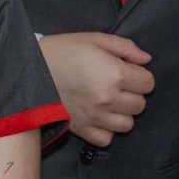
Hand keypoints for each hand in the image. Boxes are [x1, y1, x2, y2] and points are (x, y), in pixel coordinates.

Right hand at [39, 32, 153, 146]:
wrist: (29, 69)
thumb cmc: (63, 50)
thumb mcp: (95, 39)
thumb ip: (125, 48)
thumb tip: (146, 59)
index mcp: (114, 74)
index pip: (148, 83)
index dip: (141, 76)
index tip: (128, 72)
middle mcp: (108, 99)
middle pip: (140, 105)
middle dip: (133, 94)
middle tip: (117, 85)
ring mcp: (95, 117)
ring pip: (127, 124)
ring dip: (122, 113)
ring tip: (109, 102)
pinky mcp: (81, 129)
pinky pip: (106, 139)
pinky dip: (106, 130)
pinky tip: (99, 117)